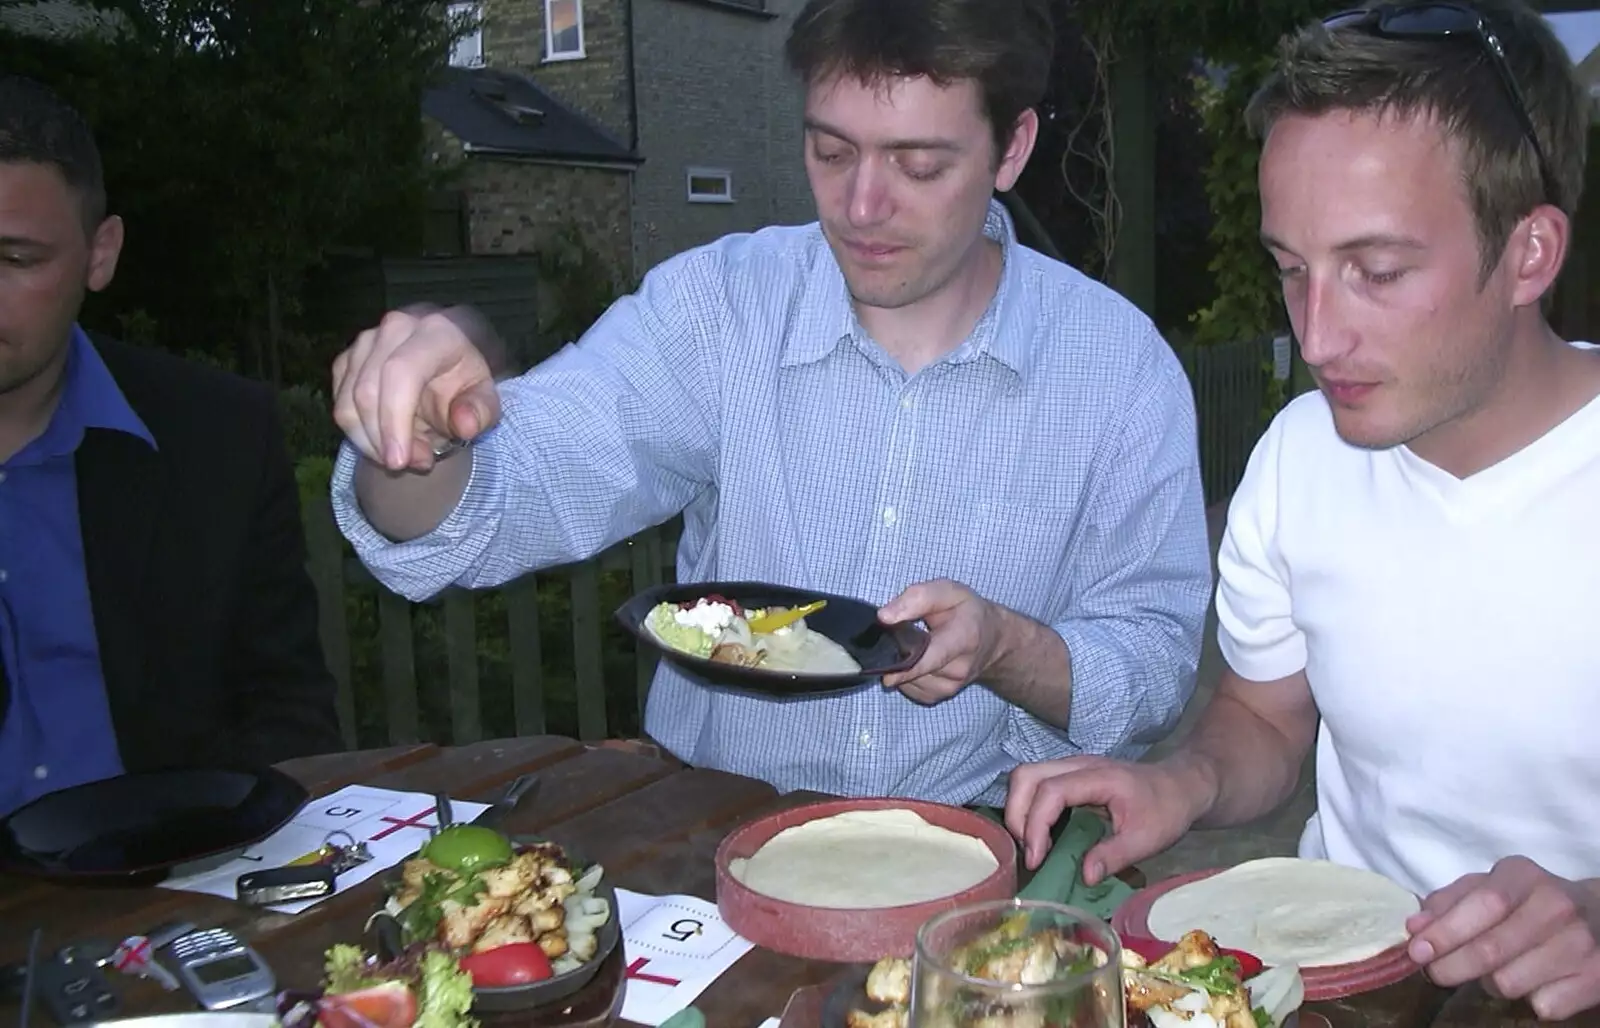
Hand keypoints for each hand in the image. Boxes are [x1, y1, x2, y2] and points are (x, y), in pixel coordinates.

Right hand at [332, 305, 502, 471]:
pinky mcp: (347, 358)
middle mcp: (395, 328)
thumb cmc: (467, 382)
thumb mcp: (485, 399)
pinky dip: (359, 434)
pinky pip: (340, 404)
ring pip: (347, 402)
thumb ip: (480, 412)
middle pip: (367, 391)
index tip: (398, 462)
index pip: (401, 373)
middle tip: (414, 464)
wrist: (449, 364)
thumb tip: (465, 424)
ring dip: (371, 442)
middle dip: (383, 440)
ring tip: (407, 455)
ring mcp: (366, 340)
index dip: (394, 421)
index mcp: (436, 331)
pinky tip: (387, 443)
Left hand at [877, 579, 1002, 704]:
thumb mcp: (949, 592)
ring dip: (901, 662)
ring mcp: (949, 687)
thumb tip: (884, 616)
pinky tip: (918, 659)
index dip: (905, 666)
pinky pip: (908, 688)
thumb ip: (917, 598)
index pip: (930, 658)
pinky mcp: (937, 696)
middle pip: (911, 668)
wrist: (994, 641)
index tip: (886, 673)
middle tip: (905, 634)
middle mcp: (958, 669)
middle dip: (897, 652)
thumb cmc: (969, 613)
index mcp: (964, 639)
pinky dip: (905, 674)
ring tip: (917, 644)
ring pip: (905, 679)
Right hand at [1005, 756, 1209, 879]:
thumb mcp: (1147, 840)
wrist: (1181, 786)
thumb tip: (1083, 877)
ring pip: (1025, 777)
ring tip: (1032, 846)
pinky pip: (1036, 785)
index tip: (1036, 859)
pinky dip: (1028, 809)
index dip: (1036, 825)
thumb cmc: (1167, 810)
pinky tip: (1040, 837)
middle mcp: (1078, 765)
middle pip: (1026, 775)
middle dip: (1016, 814)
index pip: (1050, 791)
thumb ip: (1114, 856)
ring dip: (1019, 810)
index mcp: (1098, 777)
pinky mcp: (1070, 776)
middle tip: (1029, 852)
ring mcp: (1072, 768)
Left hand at [1406, 857, 1599, 1019]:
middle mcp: (1556, 906)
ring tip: (1499, 967)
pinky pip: (1541, 1006)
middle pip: (1491, 951)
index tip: (1416, 950)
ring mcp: (1580, 944)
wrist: (1599, 915)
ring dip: (1490, 982)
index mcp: (1523, 876)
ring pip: (1509, 983)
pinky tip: (1534, 979)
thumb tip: (1415, 927)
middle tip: (1435, 972)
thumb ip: (1448, 902)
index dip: (1445, 932)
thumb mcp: (1490, 886)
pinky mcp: (1594, 979)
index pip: (1482, 905)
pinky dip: (1529, 999)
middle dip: (1450, 967)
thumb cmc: (1528, 900)